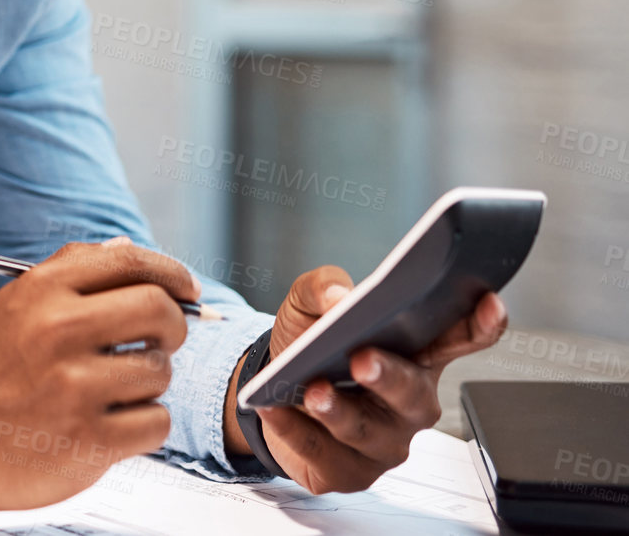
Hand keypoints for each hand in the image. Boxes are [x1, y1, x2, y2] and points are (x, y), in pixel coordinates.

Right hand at [0, 238, 198, 513]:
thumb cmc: (2, 370)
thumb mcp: (19, 304)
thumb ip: (72, 270)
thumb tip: (126, 246)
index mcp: (42, 292)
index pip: (127, 261)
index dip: (170, 272)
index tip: (187, 289)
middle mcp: (57, 332)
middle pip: (158, 309)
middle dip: (174, 326)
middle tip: (161, 340)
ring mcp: (74, 387)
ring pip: (161, 370)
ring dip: (149, 383)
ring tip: (113, 389)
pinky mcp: (91, 438)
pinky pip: (157, 421)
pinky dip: (144, 425)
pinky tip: (112, 422)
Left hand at [224, 265, 508, 493]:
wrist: (268, 388)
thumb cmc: (307, 344)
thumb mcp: (308, 303)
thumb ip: (323, 286)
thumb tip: (337, 298)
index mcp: (415, 355)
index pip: (459, 340)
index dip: (480, 324)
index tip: (489, 303)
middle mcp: (409, 402)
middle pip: (413, 394)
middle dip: (389, 376)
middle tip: (363, 359)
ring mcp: (384, 441)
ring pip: (367, 431)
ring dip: (339, 411)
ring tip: (313, 391)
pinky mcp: (348, 472)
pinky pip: (323, 453)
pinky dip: (294, 429)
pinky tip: (274, 407)